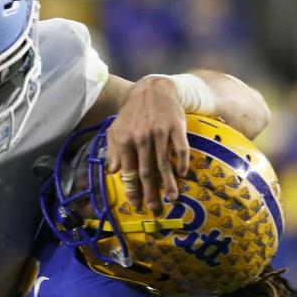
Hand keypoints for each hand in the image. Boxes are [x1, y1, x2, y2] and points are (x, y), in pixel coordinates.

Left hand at [107, 75, 189, 210]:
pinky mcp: (176, 127)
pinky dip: (182, 162)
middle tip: (153, 207)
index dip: (132, 188)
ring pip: (164, 163)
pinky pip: (181, 148)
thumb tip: (113, 171)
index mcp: (125, 140)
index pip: (129, 170)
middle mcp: (142, 138)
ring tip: (171, 198)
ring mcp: (160, 133)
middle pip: (146, 171)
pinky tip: (183, 174)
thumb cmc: (133, 112)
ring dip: (168, 183)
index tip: (135, 203)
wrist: (153, 89)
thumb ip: (113, 150)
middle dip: (150, 192)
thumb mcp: (116, 128)